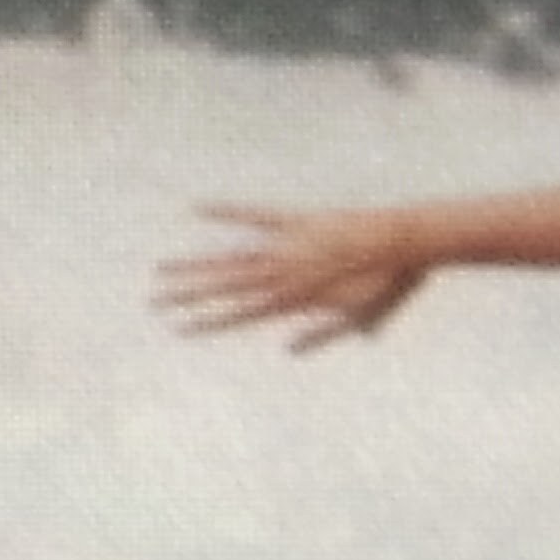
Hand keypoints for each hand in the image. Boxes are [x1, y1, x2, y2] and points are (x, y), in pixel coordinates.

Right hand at [155, 205, 426, 349]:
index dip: (207, 322)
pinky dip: (226, 211)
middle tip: (154, 300)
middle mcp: (282, 273)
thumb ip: (322, 335)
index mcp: (295, 300)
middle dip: (188, 295)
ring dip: (196, 264)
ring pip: (230, 257)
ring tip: (164, 268)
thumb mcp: (359, 318)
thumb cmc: (388, 284)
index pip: (240, 315)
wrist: (405, 241)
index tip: (179, 327)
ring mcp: (285, 245)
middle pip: (224, 287)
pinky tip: (196, 208)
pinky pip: (254, 215)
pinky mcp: (294, 219)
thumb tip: (286, 350)